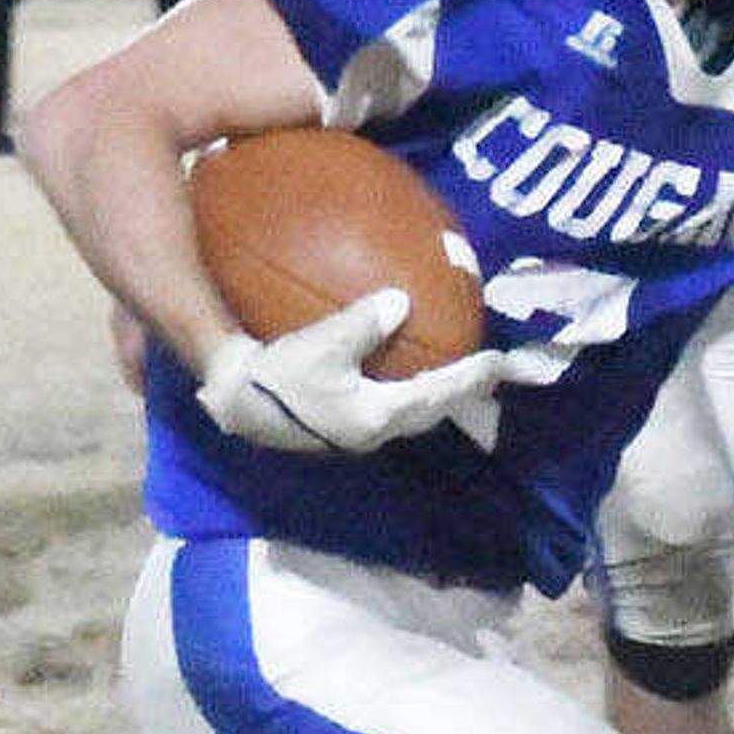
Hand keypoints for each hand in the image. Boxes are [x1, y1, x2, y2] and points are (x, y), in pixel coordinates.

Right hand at [196, 288, 503, 453]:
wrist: (234, 403)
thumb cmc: (276, 377)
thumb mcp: (321, 344)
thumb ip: (363, 324)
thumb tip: (401, 300)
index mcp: (377, 416)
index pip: (438, 396)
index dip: (470, 379)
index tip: (499, 362)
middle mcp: (375, 431)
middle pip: (432, 411)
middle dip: (462, 392)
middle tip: (489, 371)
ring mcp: (358, 432)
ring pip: (412, 413)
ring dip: (438, 394)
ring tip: (457, 372)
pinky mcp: (341, 424)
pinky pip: (390, 405)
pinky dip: (409, 389)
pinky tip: (402, 369)